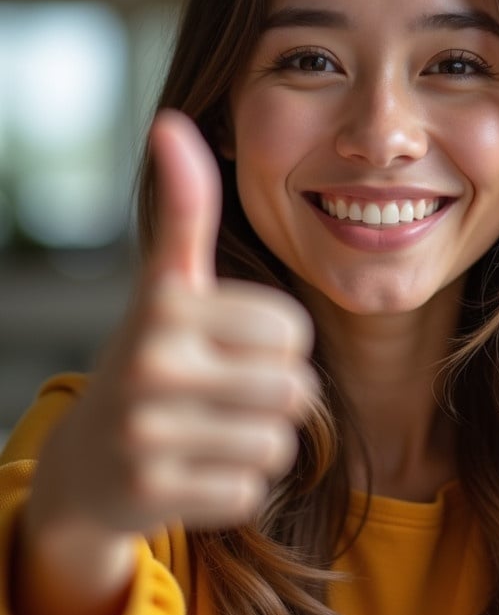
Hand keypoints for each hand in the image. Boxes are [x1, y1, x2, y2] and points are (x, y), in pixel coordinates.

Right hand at [30, 110, 316, 536]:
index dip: (275, 343)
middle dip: (272, 395)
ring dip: (257, 441)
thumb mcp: (166, 284)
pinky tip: (194, 468)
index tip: (230, 346)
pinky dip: (234, 484)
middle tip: (221, 394)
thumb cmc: (153, 358)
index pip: (293, 331)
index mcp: (166, 303)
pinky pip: (252, 489)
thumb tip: (171, 123)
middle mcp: (150, 361)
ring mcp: (147, 430)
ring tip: (209, 429)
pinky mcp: (150, 491)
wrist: (88, 460)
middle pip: (295, 389)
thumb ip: (186, 210)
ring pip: (278, 442)